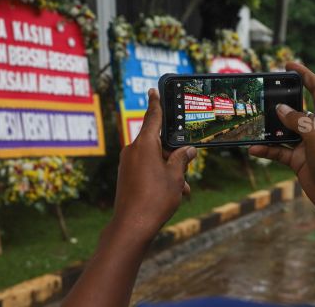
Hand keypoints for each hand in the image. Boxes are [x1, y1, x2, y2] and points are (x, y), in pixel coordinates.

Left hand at [112, 88, 196, 241]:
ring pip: (154, 158)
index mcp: (144, 145)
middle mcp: (133, 150)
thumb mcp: (175, 176)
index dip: (155, 103)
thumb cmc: (154, 199)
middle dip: (174, 153)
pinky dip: (160, 176)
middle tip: (188, 165)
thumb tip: (186, 150)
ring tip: (182, 188)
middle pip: (157, 142)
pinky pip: (146, 168)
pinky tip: (174, 192)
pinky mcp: (126, 176)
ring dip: (170, 169)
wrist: (132, 225)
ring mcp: (127, 164)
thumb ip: (181, 159)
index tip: (153, 90)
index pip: (152, 117)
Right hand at [249, 62, 314, 215]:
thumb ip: (298, 120)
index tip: (289, 65)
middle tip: (263, 94)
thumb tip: (280, 109)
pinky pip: (278, 151)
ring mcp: (306, 144)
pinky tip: (253, 149)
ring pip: (284, 131)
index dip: (305, 74)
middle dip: (281, 101)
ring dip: (269, 129)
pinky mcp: (298, 160)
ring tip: (252, 122)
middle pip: (296, 108)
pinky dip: (266, 150)